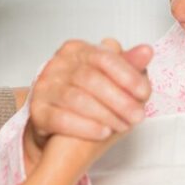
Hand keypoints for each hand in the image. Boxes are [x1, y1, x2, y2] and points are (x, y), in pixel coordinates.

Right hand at [23, 38, 151, 170]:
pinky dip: (85, 126)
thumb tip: (146, 51)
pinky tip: (103, 133)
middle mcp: (58, 65)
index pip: (104, 57)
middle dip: (119, 99)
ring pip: (76, 99)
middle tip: (138, 115)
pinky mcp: (37, 111)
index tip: (145, 93)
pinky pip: (60, 119)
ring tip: (123, 126)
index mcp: (77, 50)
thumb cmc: (85, 94)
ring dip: (105, 114)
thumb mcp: (108, 77)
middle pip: (90, 79)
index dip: (127, 75)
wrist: (53, 119)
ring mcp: (44, 87)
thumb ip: (126, 65)